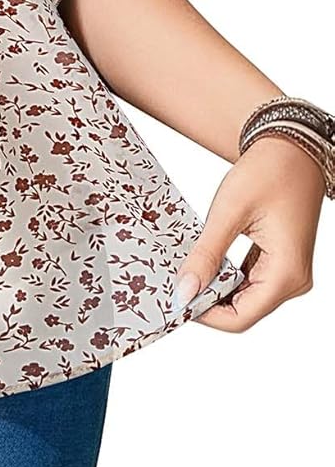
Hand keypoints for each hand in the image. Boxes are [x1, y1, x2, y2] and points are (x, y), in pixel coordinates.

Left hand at [175, 135, 323, 330]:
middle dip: (207, 301)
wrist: (291, 149)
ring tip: (185, 273)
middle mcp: (293, 280)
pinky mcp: (281, 262)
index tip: (174, 300)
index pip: (241, 317)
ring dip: (215, 289)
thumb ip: (206, 255)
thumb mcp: (228, 213)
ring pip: (246, 298)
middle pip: (243, 310)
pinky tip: (204, 265)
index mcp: (286, 273)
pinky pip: (250, 281)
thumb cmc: (268, 172)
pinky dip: (226, 277)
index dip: (205, 314)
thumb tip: (185, 290)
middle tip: (173, 285)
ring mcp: (289, 272)